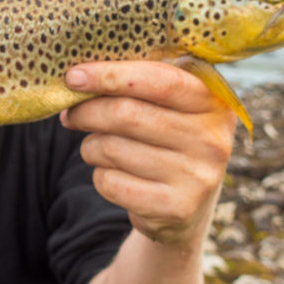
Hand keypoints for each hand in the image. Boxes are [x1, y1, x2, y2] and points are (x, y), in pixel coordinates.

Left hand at [60, 61, 235, 244]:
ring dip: (91, 147)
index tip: (74, 76)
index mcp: (212, 101)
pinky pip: (111, 183)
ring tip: (99, 149)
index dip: (110, 74)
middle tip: (71, 115)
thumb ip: (135, 85)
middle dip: (87, 112)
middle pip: (126, 113)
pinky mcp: (175, 208)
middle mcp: (212, 139)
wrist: (186, 207)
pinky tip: (115, 176)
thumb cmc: (165, 142)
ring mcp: (197, 176)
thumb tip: (78, 79)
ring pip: (111, 148)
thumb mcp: (166, 108)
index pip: (158, 79)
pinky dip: (100, 177)